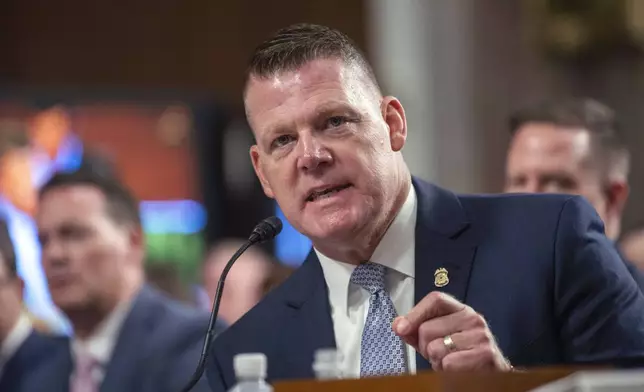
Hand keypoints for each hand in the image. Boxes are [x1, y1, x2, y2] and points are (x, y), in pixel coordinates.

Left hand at [392, 291, 511, 371]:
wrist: (492, 375)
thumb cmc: (462, 355)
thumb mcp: (438, 338)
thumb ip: (416, 330)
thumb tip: (398, 325)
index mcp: (460, 310)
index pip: (435, 299)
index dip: (415, 313)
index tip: (401, 328)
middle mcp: (472, 318)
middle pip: (427, 328)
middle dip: (425, 348)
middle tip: (439, 355)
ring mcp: (480, 336)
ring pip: (435, 348)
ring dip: (436, 362)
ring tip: (450, 363)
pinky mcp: (484, 355)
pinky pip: (448, 364)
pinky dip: (447, 372)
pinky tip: (458, 371)